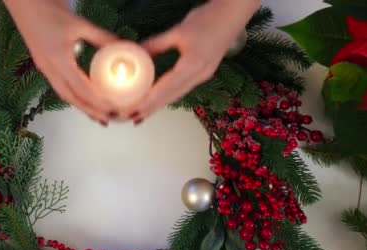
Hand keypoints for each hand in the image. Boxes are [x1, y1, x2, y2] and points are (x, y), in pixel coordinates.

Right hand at [5, 0, 118, 124]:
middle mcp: (49, 68)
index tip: (113, 109)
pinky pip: (59, 86)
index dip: (98, 102)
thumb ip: (101, 37)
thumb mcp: (79, 23)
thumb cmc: (49, 8)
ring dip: (81, 106)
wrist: (24, 1)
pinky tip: (83, 97)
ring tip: (96, 114)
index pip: (82, 88)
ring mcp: (44, 68)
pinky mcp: (43, 64)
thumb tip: (123, 48)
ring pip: (64, 94)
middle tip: (107, 119)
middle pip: (72, 98)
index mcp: (58, 60)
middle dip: (90, 111)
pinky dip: (73, 95)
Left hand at [127, 0, 260, 123]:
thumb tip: (135, 52)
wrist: (233, 13)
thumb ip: (156, 43)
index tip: (134, 109)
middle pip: (171, 97)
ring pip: (177, 95)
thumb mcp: (178, 31)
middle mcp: (199, 74)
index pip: (166, 88)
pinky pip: (183, 89)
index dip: (149, 100)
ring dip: (159, 105)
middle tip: (133, 118)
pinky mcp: (204, 73)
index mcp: (193, 65)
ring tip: (142, 113)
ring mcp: (203, 75)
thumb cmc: (208, 19)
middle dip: (152, 108)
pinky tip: (159, 99)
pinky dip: (169, 96)